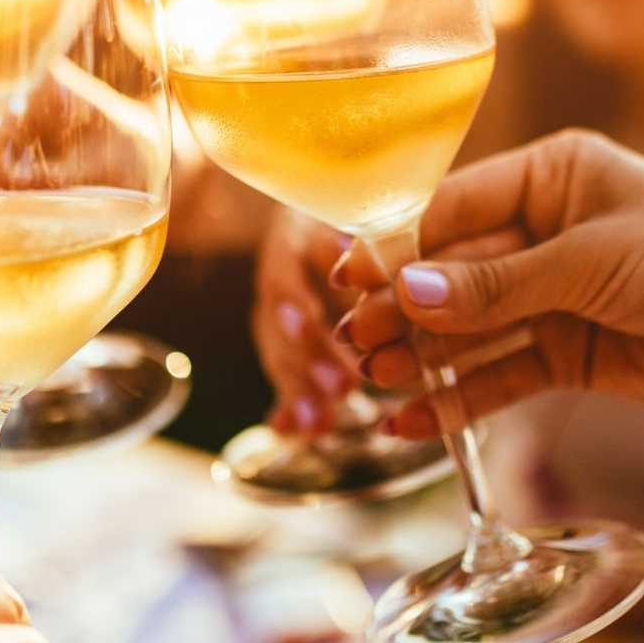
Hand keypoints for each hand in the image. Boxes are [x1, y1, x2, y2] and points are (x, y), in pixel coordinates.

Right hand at [251, 207, 358, 435]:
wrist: (329, 212)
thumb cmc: (358, 211)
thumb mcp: (362, 215)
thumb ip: (365, 239)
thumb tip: (360, 247)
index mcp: (291, 244)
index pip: (283, 275)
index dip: (292, 302)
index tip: (306, 326)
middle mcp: (278, 280)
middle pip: (280, 325)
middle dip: (308, 359)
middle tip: (340, 386)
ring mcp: (279, 315)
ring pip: (282, 356)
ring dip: (301, 390)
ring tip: (321, 425)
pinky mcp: (291, 344)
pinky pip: (287, 377)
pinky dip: (291, 406)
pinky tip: (295, 431)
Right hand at [337, 130, 643, 436]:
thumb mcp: (594, 262)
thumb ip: (499, 284)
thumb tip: (409, 292)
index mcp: (555, 175)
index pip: (456, 205)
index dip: (400, 244)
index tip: (349, 276)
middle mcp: (548, 229)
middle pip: (454, 270)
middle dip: (404, 306)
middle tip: (353, 340)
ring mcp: (556, 295)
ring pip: (470, 327)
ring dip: (421, 354)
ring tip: (371, 381)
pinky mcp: (569, 354)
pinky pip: (500, 375)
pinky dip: (459, 397)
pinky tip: (414, 419)